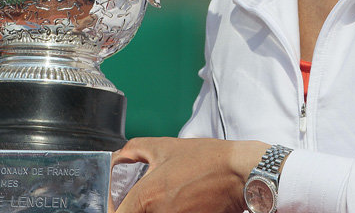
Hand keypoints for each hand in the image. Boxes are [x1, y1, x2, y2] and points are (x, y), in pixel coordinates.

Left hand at [111, 137, 267, 212]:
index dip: (113, 208)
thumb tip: (119, 155)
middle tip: (146, 198)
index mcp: (147, 196)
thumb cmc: (208, 159)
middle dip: (136, 208)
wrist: (241, 173)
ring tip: (167, 197)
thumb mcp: (166, 146)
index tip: (116, 202)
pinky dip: (169, 212)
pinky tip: (179, 203)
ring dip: (153, 209)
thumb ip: (136, 149)